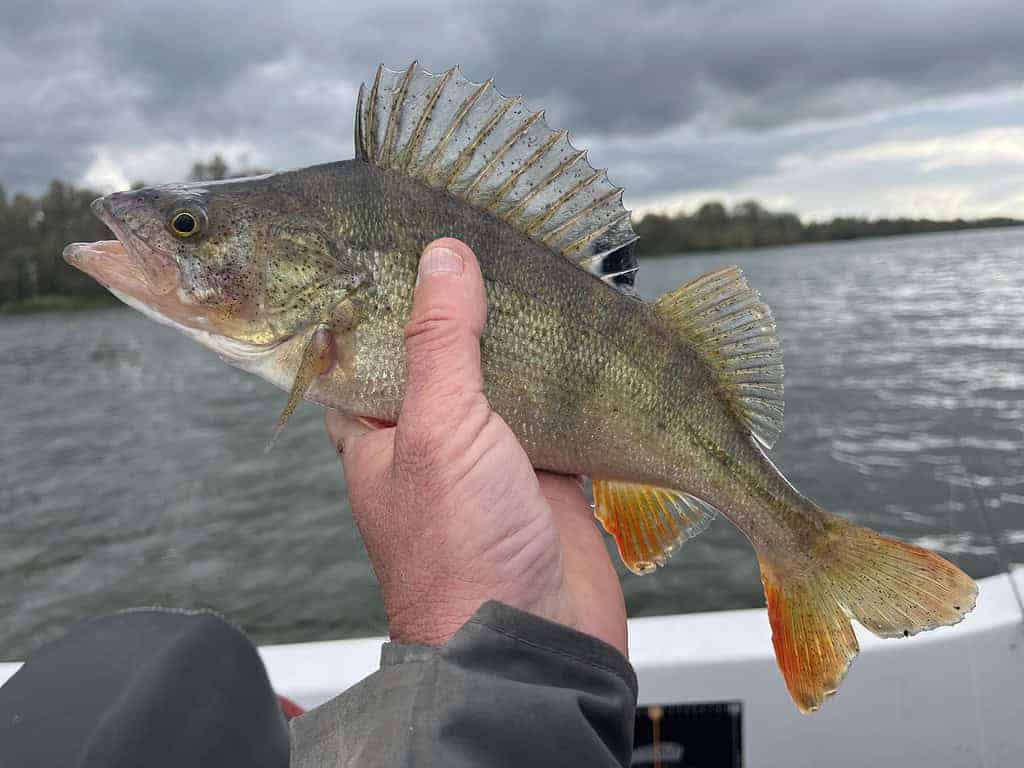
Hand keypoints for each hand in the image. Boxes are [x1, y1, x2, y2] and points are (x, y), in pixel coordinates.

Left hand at [326, 238, 626, 654]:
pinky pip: (554, 406)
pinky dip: (568, 375)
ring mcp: (488, 451)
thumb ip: (442, 341)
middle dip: (464, 305)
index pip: (359, 340)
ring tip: (540, 271)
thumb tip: (444, 255)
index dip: (374, 292)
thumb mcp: (438, 430)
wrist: (532, 644)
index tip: (398, 240)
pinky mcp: (544, 467)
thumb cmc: (457, 553)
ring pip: (502, 374)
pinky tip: (583, 334)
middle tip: (485, 244)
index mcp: (375, 425)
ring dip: (521, 335)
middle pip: (441, 350)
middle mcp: (427, 434)